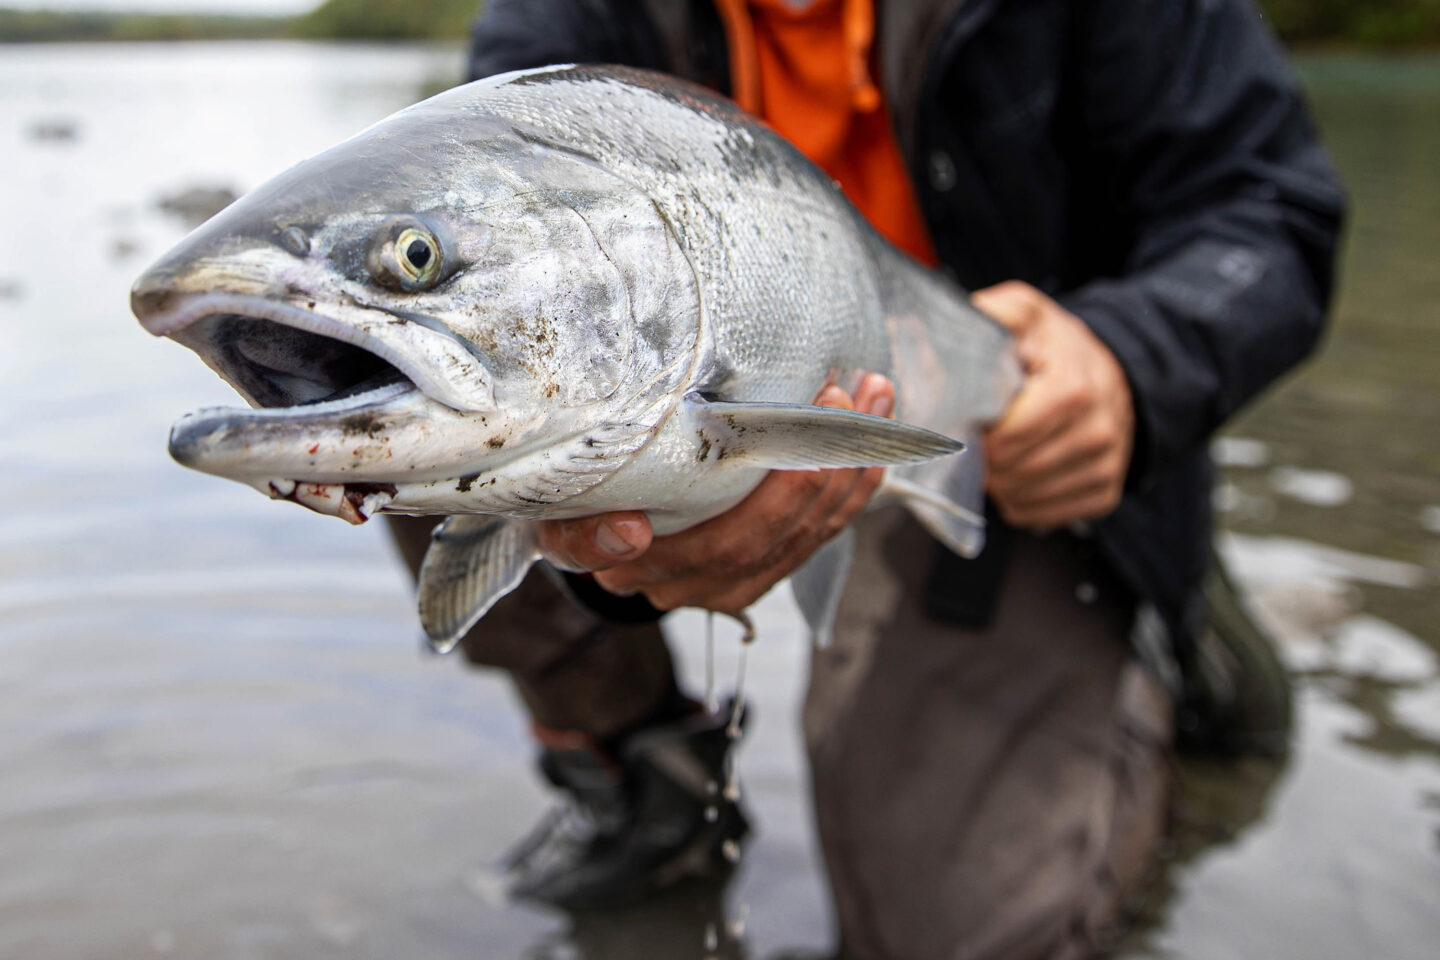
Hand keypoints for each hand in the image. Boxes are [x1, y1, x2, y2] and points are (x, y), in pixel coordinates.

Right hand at [536, 374, 895, 613]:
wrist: (592, 535)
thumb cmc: (578, 512)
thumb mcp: (562, 521)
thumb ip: (584, 535)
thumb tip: (629, 534)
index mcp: (661, 574)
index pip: (729, 544)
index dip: (774, 496)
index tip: (800, 439)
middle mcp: (709, 588)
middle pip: (784, 535)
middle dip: (826, 462)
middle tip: (849, 392)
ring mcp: (744, 581)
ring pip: (813, 533)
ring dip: (852, 464)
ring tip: (875, 396)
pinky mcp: (769, 565)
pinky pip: (823, 532)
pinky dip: (853, 483)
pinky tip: (874, 436)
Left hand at [974, 281, 1133, 530]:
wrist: (1113, 373)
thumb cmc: (1055, 346)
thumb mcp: (1024, 314)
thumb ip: (986, 319)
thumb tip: (920, 328)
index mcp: (1074, 389)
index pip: (1007, 437)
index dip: (976, 433)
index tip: (966, 422)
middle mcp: (1097, 432)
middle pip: (1012, 471)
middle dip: (982, 460)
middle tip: (973, 441)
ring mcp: (1105, 466)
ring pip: (1023, 498)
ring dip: (996, 483)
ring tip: (993, 456)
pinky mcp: (1105, 493)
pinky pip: (1041, 516)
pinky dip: (1018, 501)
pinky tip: (1015, 474)